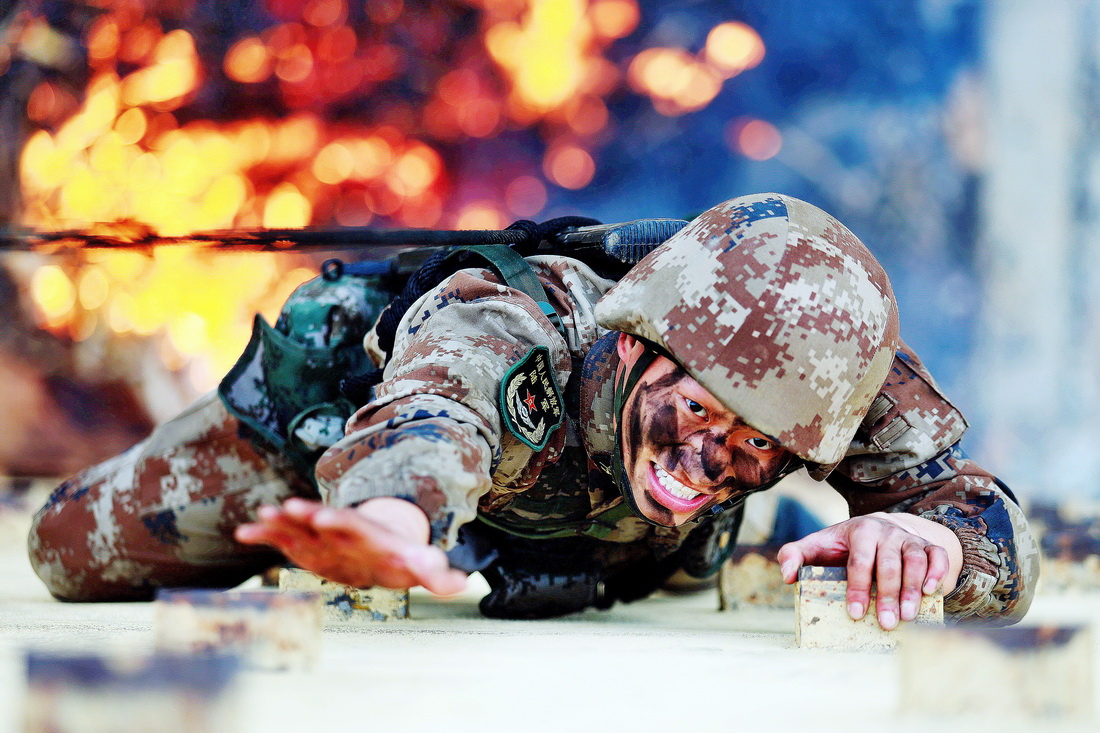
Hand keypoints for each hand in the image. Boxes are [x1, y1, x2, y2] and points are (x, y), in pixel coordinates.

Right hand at [235, 497, 466, 594]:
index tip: (326, 516)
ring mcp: (322, 535)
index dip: (341, 521)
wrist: (382, 545)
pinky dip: (266, 534)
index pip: (356, 525)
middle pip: (323, 521)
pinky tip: (243, 533)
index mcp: (369, 534)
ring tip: (260, 516)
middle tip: (288, 507)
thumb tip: (461, 583)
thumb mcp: (421, 566)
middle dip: (307, 515)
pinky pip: (284, 538)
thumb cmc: (400, 557)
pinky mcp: (307, 545)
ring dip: (281, 522)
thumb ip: (437, 574)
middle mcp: (342, 530)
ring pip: (300, 526)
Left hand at [776, 513, 962, 629]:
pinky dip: (936, 572)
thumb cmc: (842, 545)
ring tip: (907, 616)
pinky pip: (937, 555)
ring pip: (914, 560)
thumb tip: (786, 576)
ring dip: (912, 589)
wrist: (877, 527)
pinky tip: (931, 593)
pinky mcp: (927, 545)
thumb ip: (795, 556)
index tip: (855, 613)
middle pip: (888, 564)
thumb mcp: (816, 546)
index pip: (859, 561)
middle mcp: (886, 532)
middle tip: (885, 623)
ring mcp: (908, 538)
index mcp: (859, 531)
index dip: (857, 588)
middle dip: (887, 595)